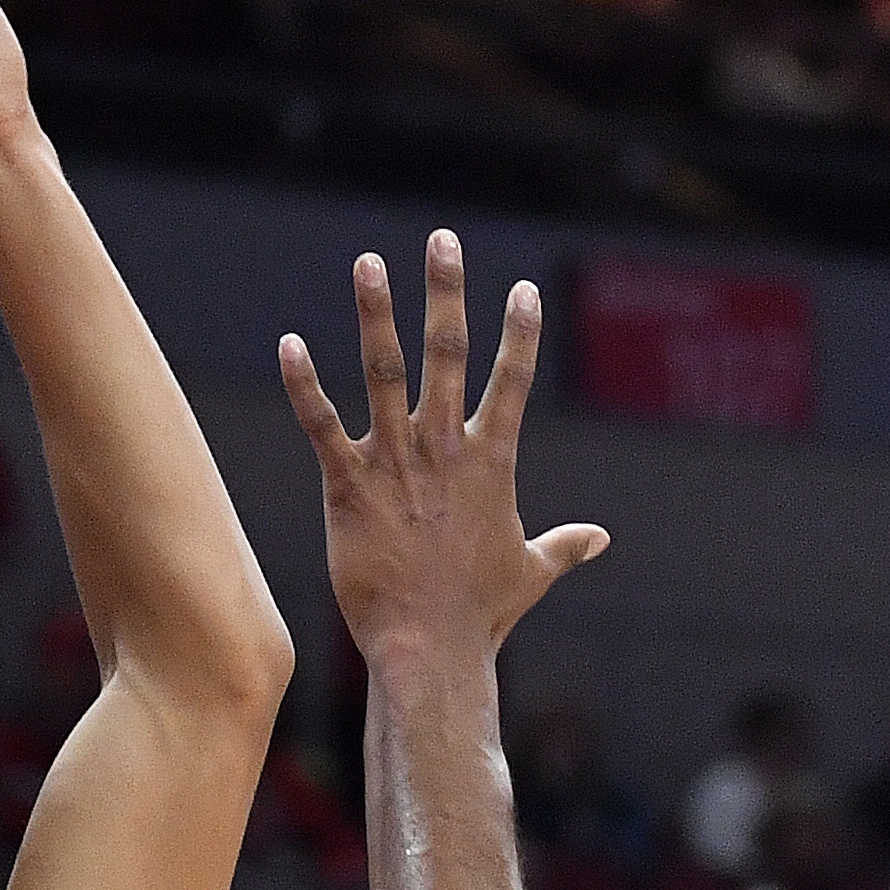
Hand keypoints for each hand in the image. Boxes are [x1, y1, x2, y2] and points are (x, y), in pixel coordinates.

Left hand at [279, 232, 607, 666]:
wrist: (431, 651)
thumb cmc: (481, 616)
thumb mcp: (531, 572)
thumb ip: (563, 546)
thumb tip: (600, 539)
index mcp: (491, 463)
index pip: (512, 383)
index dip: (519, 334)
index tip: (523, 288)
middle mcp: (444, 451)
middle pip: (450, 355)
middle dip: (447, 293)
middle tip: (442, 238)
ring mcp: (396, 465)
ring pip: (385, 372)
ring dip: (377, 315)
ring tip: (368, 262)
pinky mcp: (348, 488)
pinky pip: (322, 426)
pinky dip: (304, 385)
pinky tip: (288, 343)